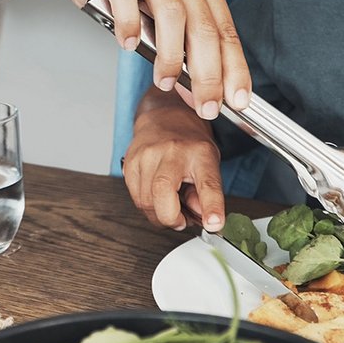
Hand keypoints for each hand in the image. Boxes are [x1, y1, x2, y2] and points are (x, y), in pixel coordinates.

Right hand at [61, 0, 248, 121]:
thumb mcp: (165, 20)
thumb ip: (185, 51)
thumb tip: (198, 94)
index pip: (225, 29)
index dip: (233, 68)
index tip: (237, 100)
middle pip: (202, 24)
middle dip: (207, 72)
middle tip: (205, 105)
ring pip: (170, 11)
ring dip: (171, 54)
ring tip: (165, 81)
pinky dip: (130, 23)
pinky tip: (129, 44)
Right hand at [123, 87, 225, 231]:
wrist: (165, 118)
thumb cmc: (189, 144)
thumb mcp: (209, 164)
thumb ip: (207, 194)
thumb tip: (204, 218)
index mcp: (199, 153)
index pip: (207, 183)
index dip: (212, 207)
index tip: (214, 224)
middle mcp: (171, 151)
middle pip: (163, 193)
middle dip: (171, 218)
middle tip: (181, 220)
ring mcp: (147, 155)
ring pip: (145, 201)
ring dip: (159, 214)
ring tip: (170, 206)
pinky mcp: (129, 162)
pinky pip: (135, 198)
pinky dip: (147, 206)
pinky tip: (156, 197)